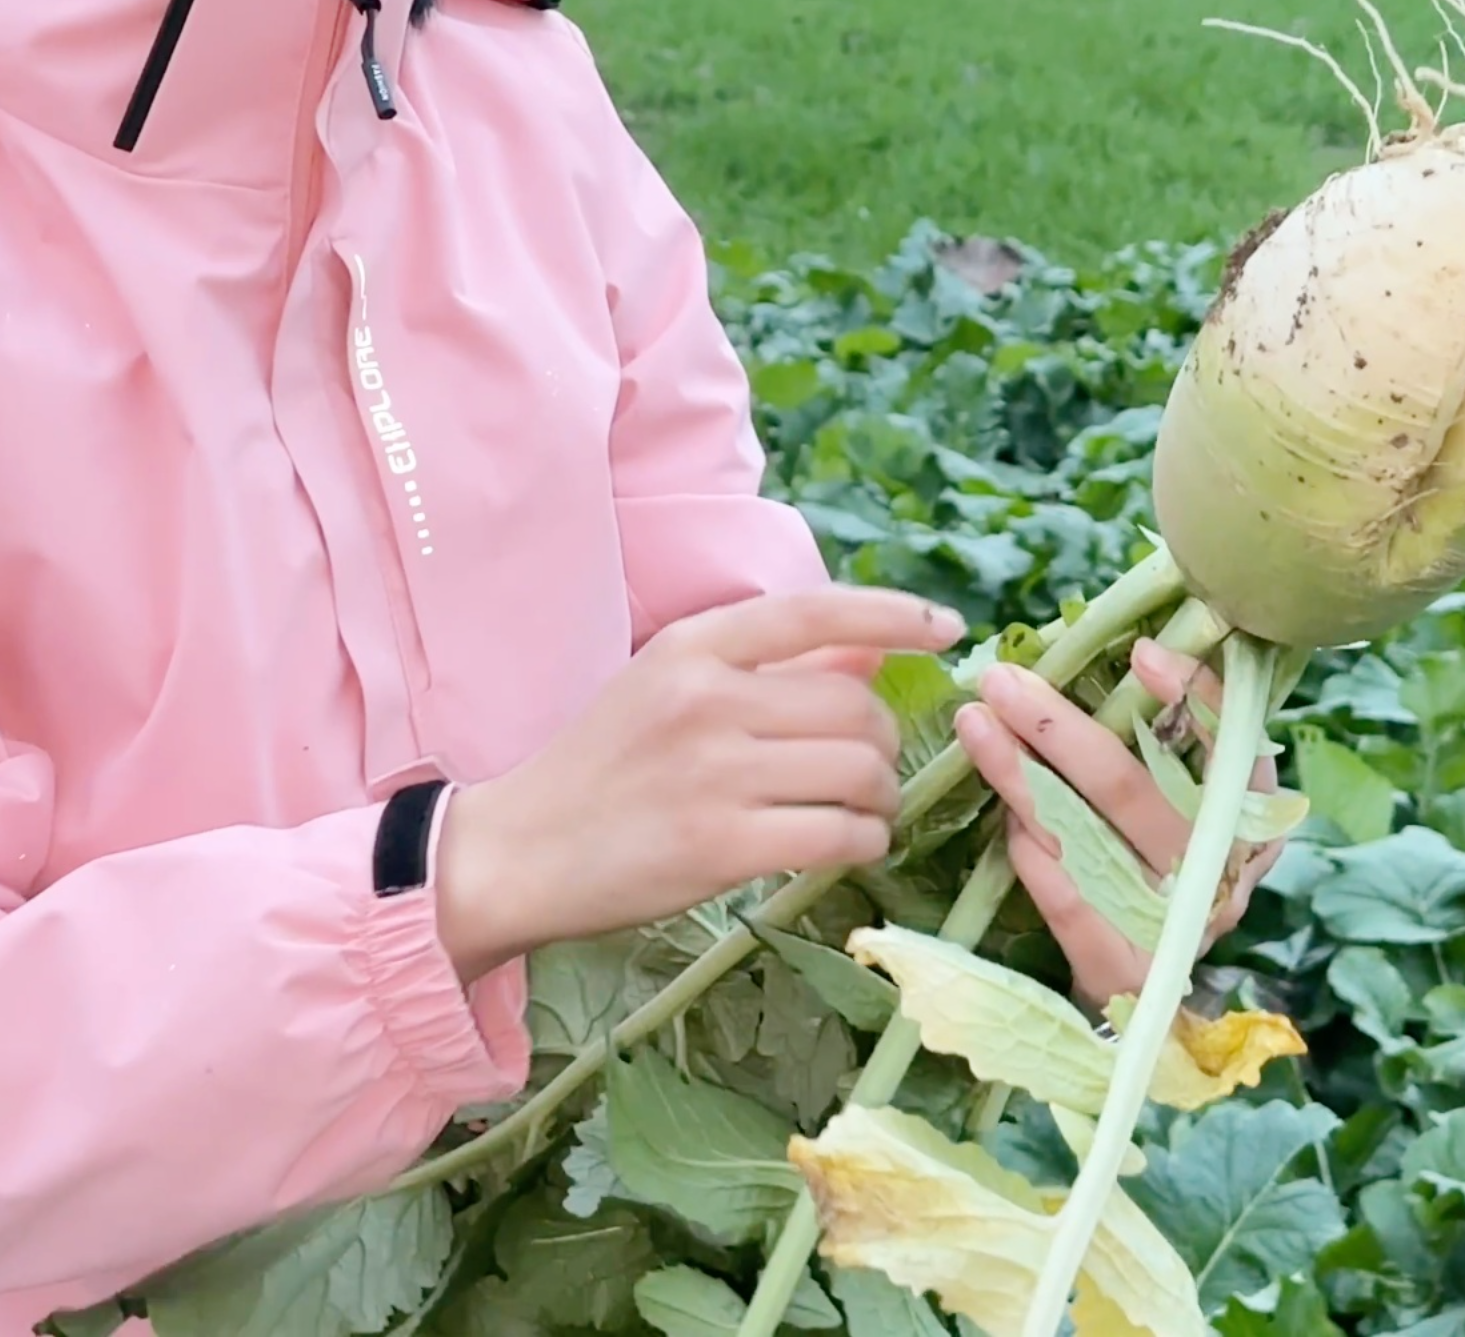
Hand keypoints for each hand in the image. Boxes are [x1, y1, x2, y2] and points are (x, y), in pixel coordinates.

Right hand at [432, 586, 959, 983]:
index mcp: (692, 647)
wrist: (518, 851)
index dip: (893, 615)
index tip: (946, 630)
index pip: (815, 612)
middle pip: (854, 706)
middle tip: (869, 770)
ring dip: (879, 796)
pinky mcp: (721, 845)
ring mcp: (714, 772)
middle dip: (883, 742)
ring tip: (859, 811)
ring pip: (857, 770)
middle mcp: (706, 697)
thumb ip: (765, 669)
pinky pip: (838, 834)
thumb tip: (869, 655)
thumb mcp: (667, 689)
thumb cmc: (599, 770)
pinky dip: (862, 841)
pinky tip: (846, 846)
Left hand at [953, 640, 1285, 1007]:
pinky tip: (1002, 816)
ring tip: (974, 724)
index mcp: (1249, 821)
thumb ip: (1153, 743)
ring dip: (1023, 776)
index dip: (1194, 697)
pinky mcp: (1126, 968)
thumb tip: (1083, 654)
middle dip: (1058, 727)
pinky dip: (1031, 851)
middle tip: (1003, 680)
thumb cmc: (1150, 868)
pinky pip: (1068, 898)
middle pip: (1135, 789)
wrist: (1144, 991)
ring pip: (1089, 838)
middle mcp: (1221, 873)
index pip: (1236, 748)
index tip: (1141, 651)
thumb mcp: (1174, 805)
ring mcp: (1175, 925)